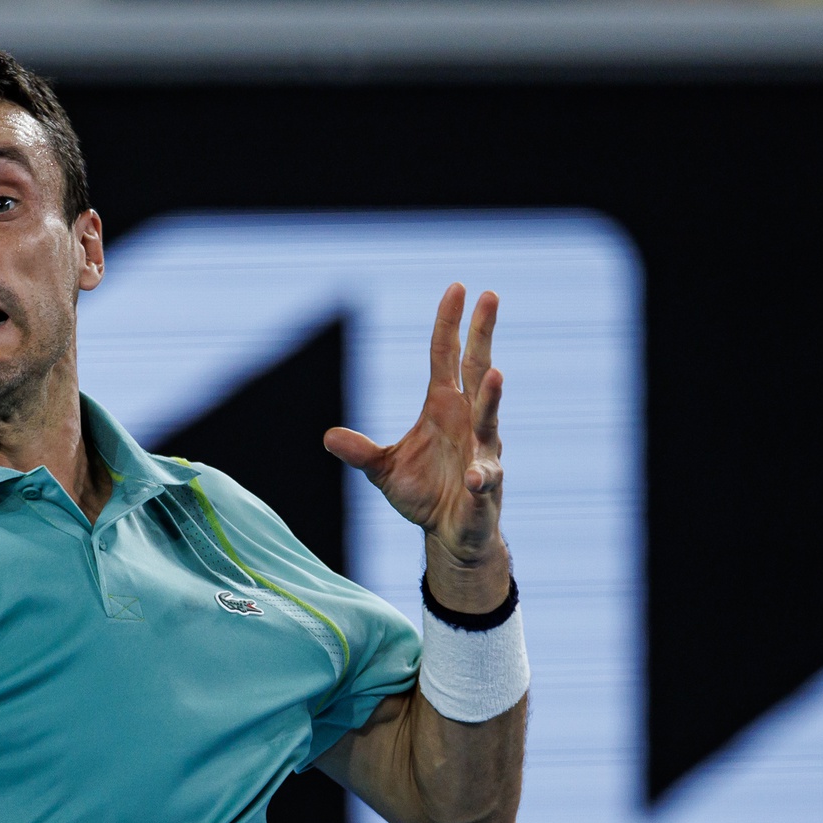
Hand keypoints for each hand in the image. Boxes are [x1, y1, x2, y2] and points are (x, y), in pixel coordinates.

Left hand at [325, 284, 509, 612]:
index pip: (446, 357)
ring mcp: (482, 451)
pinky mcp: (486, 487)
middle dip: (483, 334)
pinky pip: (486, 479)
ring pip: (490, 418)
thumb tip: (328, 436)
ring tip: (494, 373)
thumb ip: (360, 452)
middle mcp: (468, 420)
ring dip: (492, 398)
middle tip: (490, 296)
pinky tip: (472, 478)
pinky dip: (480, 477)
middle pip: (477, 369)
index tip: (457, 288)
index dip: (450, 324)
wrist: (449, 533)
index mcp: (443, 407)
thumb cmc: (424, 493)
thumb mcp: (383, 470)